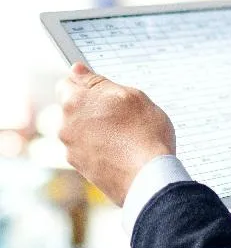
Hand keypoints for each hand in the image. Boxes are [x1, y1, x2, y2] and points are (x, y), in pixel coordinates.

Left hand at [57, 63, 175, 206]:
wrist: (148, 177)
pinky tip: (121, 147)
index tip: (100, 86)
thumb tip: (77, 70)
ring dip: (97, 126)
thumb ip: (99, 82)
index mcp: (75, 102)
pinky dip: (99, 145)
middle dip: (93, 105)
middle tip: (122, 109)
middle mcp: (66, 126)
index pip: (67, 82)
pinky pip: (86, 147)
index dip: (85, 81)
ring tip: (125, 131)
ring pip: (81, 128)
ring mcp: (71, 149)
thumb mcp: (131, 95)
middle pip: (74, 106)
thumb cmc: (145, 133)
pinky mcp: (80, 168)